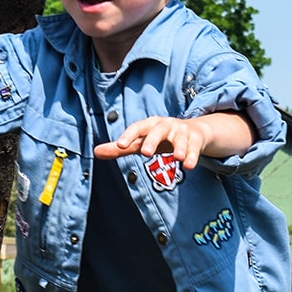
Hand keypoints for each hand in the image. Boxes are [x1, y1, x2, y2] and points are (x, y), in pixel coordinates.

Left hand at [93, 112, 254, 168]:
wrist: (194, 131)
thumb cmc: (160, 138)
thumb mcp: (141, 142)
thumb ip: (120, 149)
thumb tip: (95, 152)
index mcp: (149, 125)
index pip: (137, 128)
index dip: (129, 135)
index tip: (120, 145)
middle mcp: (165, 126)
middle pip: (158, 131)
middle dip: (152, 140)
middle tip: (145, 153)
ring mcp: (182, 132)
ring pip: (180, 139)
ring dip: (179, 147)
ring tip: (177, 158)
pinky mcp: (196, 140)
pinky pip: (194, 148)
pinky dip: (192, 156)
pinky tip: (189, 166)